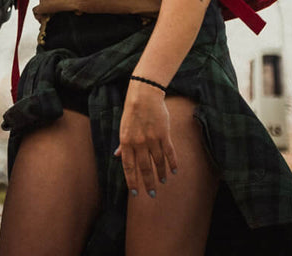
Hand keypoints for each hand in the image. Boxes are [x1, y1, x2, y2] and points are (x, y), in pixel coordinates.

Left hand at [114, 81, 177, 198]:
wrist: (144, 96)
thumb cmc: (131, 112)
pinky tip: (174, 171)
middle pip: (144, 168)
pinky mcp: (164, 135)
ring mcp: (152, 139)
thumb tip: (117, 156)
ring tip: (162, 182)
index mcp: (126, 142)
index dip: (132, 181)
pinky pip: (169, 152)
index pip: (129, 166)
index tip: (135, 193)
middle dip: (147, 183)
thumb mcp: (123, 128)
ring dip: (160, 174)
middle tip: (151, 194)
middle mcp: (139, 143)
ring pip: (157, 162)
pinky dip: (172, 163)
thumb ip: (123, 144)